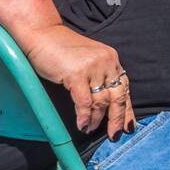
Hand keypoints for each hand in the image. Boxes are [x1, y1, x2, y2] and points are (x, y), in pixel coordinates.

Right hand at [19, 24, 135, 137]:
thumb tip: (104, 105)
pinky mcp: (77, 73)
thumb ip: (98, 77)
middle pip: (118, 97)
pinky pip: (84, 103)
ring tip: (89, 129)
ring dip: (96, 120)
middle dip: (117, 120)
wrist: (41, 33)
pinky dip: (84, 117)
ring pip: (101, 102)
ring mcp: (93, 67)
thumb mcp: (87, 61)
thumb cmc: (60, 50)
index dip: (126, 110)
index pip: (124, 88)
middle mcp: (106, 62)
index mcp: (111, 59)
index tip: (128, 127)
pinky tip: (81, 125)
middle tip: (114, 135)